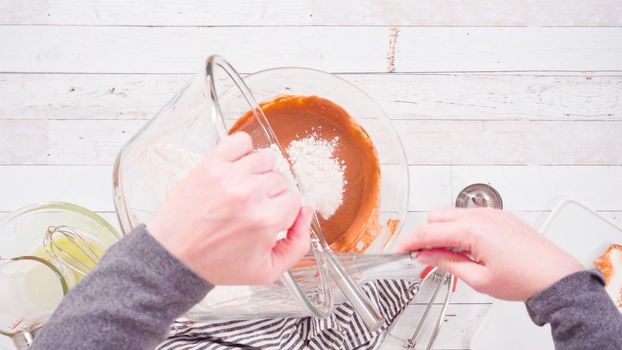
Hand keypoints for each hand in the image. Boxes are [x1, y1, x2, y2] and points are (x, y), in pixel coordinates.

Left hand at [148, 132, 311, 284]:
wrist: (176, 257)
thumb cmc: (218, 264)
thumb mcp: (268, 271)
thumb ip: (299, 245)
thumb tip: (306, 210)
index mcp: (265, 221)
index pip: (294, 200)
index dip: (283, 211)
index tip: (268, 219)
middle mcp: (249, 194)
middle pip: (281, 179)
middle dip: (271, 195)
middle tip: (252, 209)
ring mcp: (229, 176)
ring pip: (266, 158)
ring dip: (260, 173)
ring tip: (245, 189)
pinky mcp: (211, 164)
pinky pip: (241, 140)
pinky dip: (244, 150)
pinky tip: (237, 169)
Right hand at [399, 208, 582, 300]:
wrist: (555, 277)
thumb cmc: (524, 278)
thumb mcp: (478, 279)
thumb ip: (447, 263)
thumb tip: (426, 255)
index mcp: (472, 230)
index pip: (429, 232)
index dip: (410, 242)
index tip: (401, 250)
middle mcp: (480, 216)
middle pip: (436, 217)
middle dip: (425, 234)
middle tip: (423, 255)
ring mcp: (491, 214)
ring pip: (452, 214)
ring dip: (443, 230)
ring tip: (447, 255)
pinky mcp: (500, 217)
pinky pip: (469, 215)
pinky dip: (459, 228)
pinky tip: (465, 247)